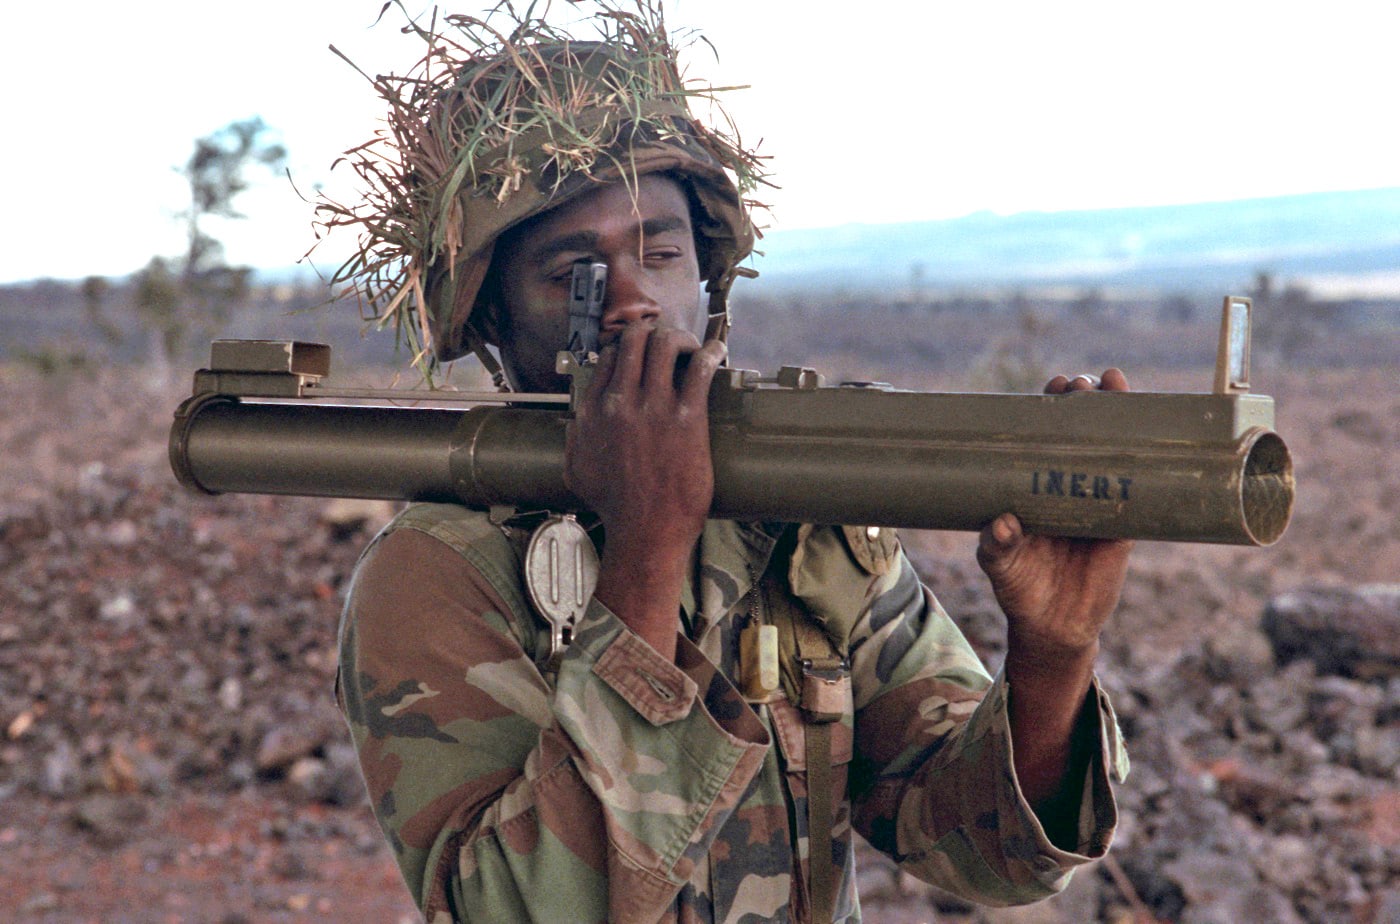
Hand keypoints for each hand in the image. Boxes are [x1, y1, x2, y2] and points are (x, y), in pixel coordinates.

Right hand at [563, 321, 725, 657]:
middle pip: (636, 338)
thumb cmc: (614, 507)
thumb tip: (578, 421)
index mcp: (593, 411)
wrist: (644, 531)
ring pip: (665, 344)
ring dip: (683, 338)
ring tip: (694, 349)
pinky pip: (700, 369)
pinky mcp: (686, 418)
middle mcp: (619, 401)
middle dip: (655, 333)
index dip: (630, 346)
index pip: (610, 355)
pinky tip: (718, 352)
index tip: (644, 351)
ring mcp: (653, 408)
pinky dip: (711, 353)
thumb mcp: (577, 470)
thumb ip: (575, 438)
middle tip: (671, 344)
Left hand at [976, 368, 1133, 663]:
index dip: (1049, 407)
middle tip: (1081, 385)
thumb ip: (995, 546)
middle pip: (1080, 432)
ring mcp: (1100, 500)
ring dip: (1118, 416)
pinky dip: (1151, 464)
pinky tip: (1159, 439)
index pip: (1043, 435)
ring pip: (1113, 450)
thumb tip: (1002, 523)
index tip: (1053, 386)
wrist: (1055, 628)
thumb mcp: (999, 565)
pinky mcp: (1126, 526)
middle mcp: (1068, 484)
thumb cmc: (1019, 588)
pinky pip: (1142, 490)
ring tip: (1115, 386)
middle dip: (1083, 401)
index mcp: (1035, 484)